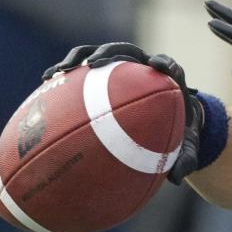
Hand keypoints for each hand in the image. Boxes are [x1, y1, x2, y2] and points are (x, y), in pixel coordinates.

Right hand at [43, 42, 202, 184]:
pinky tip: (46, 84)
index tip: (156, 66)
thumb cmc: (177, 135)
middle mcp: (145, 70)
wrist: (169, 124)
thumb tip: (176, 179)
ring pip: (100, 55)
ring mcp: (124, 70)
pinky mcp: (106, 75)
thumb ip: (185, 160)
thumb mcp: (185, 150)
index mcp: (168, 81)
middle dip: (111, 54)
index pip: (168, 66)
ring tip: (61, 71)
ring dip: (80, 57)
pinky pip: (85, 72)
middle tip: (93, 64)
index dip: (163, 63)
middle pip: (128, 52)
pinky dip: (68, 75)